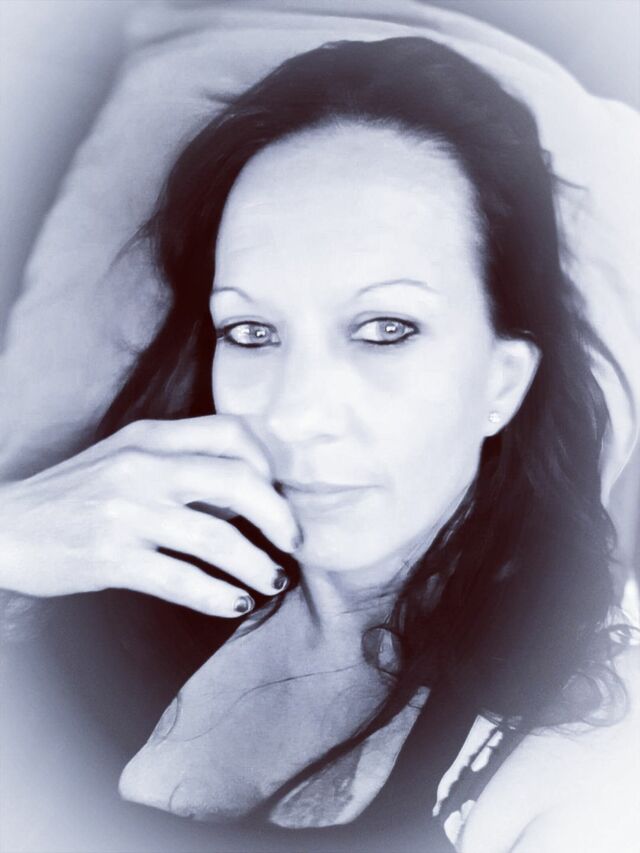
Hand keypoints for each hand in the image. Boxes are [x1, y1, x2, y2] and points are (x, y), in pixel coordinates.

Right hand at [0, 416, 299, 616]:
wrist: (2, 526)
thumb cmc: (75, 494)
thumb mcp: (126, 460)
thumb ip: (182, 465)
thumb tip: (249, 493)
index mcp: (150, 438)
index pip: (233, 432)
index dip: (269, 464)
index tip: (280, 496)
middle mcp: (142, 467)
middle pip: (238, 480)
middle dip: (280, 516)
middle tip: (294, 544)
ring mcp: (126, 512)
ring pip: (216, 536)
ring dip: (256, 564)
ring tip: (272, 582)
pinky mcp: (110, 557)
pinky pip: (181, 579)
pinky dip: (218, 595)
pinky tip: (235, 603)